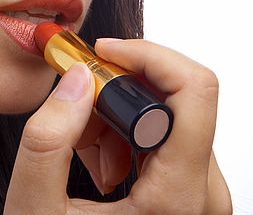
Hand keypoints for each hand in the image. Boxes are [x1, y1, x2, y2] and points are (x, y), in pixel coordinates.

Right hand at [3, 39, 231, 213]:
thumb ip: (47, 141)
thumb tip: (75, 80)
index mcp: (179, 199)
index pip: (195, 90)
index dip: (148, 55)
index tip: (103, 53)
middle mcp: (205, 195)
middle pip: (178, 99)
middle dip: (120, 90)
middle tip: (77, 109)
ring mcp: (201, 196)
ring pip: (170, 117)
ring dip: (120, 116)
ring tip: (83, 151)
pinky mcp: (191, 193)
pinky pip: (167, 138)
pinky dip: (128, 135)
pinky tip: (100, 165)